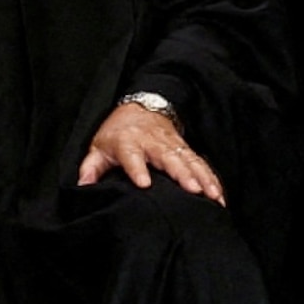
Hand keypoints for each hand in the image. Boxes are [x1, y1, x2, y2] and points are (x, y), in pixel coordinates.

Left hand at [77, 100, 224, 202]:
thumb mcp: (99, 146)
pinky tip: (220, 195)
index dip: (137, 169)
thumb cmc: (118, 133)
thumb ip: (91, 167)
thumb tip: (83, 187)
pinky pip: (201, 164)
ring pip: (190, 161)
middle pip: (169, 158)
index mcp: (129, 142)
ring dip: (203, 178)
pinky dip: (212, 178)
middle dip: (182, 174)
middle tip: (193, 190)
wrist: (142, 107)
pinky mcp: (186, 149)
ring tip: (213, 196)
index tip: (144, 184)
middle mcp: (154, 143)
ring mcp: (173, 146)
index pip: (132, 156)